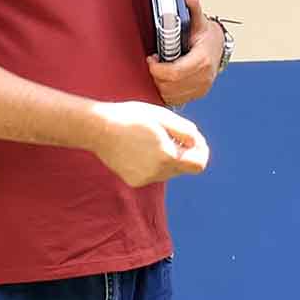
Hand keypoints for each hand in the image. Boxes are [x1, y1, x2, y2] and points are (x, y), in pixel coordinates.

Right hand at [90, 100, 210, 186]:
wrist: (98, 128)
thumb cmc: (132, 117)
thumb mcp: (164, 117)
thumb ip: (186, 131)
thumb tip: (197, 143)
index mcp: (167, 157)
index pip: (199, 165)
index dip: (201, 151)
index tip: (194, 139)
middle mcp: (158, 173)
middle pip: (184, 167)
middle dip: (184, 152)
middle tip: (173, 133)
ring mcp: (145, 179)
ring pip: (169, 171)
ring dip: (169, 157)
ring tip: (153, 138)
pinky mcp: (134, 181)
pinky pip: (154, 174)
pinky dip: (154, 163)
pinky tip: (140, 148)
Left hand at [148, 0, 224, 109]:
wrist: (218, 48)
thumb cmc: (206, 36)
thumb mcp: (200, 21)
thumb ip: (193, 8)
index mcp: (202, 61)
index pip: (174, 73)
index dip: (158, 68)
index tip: (151, 59)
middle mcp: (203, 77)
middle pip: (171, 85)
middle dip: (157, 75)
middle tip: (152, 64)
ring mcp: (201, 88)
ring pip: (172, 94)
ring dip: (160, 83)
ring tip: (158, 70)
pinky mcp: (197, 93)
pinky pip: (176, 98)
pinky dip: (166, 90)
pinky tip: (164, 79)